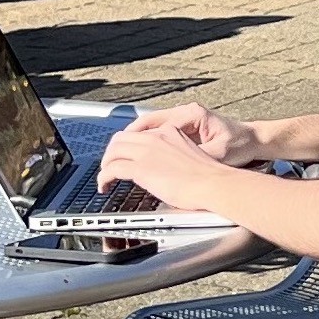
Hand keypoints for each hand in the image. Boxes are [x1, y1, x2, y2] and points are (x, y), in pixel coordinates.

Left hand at [98, 120, 225, 206]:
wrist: (214, 183)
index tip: (124, 156)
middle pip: (120, 138)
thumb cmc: (209, 177)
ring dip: (105, 164)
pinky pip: (112, 169)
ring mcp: (147, 151)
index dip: (127, 146)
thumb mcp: (189, 155)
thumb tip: (163, 168)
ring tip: (105, 178)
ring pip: (113, 151)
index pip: (139, 134)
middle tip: (109, 166)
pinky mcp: (141, 168)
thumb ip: (172, 155)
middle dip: (111, 153)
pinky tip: (104, 185)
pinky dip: (104, 177)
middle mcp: (156, 138)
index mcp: (169, 133)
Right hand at [118, 103, 261, 168]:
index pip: (152, 122)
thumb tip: (177, 164)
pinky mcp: (186, 130)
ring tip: (121, 158)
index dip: (134, 138)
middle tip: (113, 156)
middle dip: (128, 140)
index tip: (121, 151)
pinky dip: (147, 145)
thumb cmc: (241, 145)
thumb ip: (197, 156)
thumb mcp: (219, 153)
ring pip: (151, 129)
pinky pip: (159, 135)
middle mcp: (185, 114)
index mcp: (190, 115)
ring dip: (136, 143)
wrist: (256, 141)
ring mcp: (185, 121)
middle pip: (147, 124)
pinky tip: (141, 159)